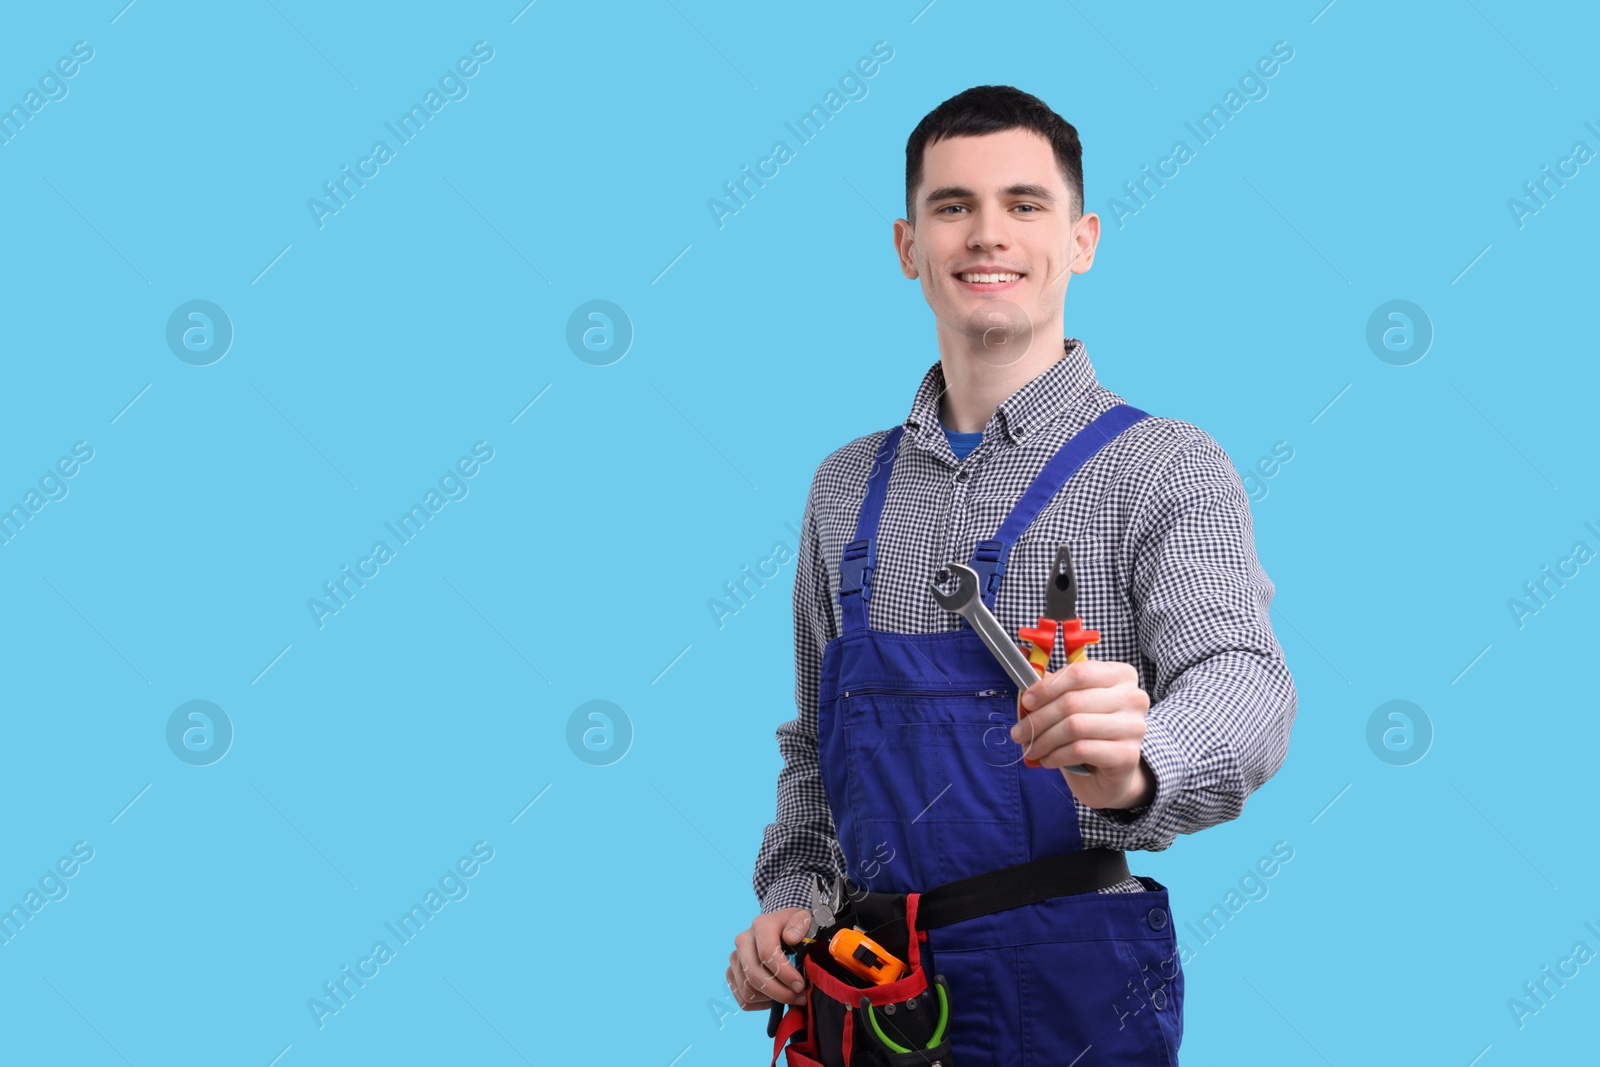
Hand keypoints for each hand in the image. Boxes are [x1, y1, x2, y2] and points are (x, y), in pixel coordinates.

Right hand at [727, 907, 811, 1010]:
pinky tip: (777, 996)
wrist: (781, 929)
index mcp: (761, 925)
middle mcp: (743, 940)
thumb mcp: (805, 920)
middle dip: (780, 992)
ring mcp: (735, 958)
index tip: (801, 985)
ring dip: (773, 999)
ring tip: (792, 995)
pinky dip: (762, 1004)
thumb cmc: (796, 928)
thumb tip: (790, 938)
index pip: (767, 953)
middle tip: (801, 997)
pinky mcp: (732, 974)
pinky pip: (744, 999)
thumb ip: (801, 924)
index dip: (784, 974)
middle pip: (754, 975)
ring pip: (748, 991)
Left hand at [1013, 658, 1155, 808]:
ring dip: (1044, 740)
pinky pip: (1081, 750)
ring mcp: (1134, 726)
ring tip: (1031, 749)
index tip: (1026, 702)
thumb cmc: (1089, 733)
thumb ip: (1052, 686)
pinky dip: (1057, 756)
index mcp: (1121, 675)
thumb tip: (1023, 668)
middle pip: (1072, 701)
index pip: (1078, 673)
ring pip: (1075, 726)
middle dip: (1038, 719)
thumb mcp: (1071, 703)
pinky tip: (1048, 760)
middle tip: (1019, 733)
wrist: (1110, 774)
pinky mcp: (1128, 755)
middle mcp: (1133, 698)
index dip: (1046, 688)